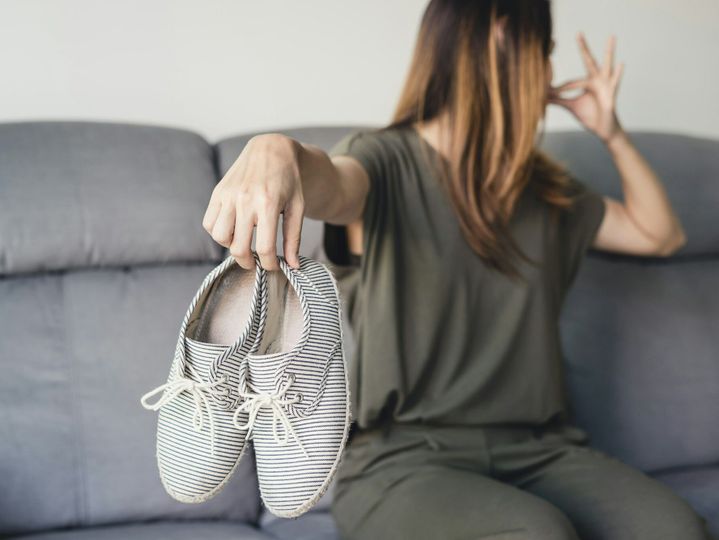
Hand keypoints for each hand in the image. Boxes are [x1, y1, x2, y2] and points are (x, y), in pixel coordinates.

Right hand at [202, 134, 303, 270]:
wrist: (272, 149)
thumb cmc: (289, 179)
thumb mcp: (297, 207)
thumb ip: (294, 238)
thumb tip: (293, 266)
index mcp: (268, 205)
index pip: (264, 249)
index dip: (269, 264)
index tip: (273, 267)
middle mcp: (245, 200)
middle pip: (238, 247)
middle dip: (248, 262)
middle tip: (255, 262)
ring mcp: (228, 195)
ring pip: (220, 237)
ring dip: (231, 246)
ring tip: (243, 242)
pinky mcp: (218, 192)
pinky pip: (209, 223)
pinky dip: (218, 232)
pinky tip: (233, 229)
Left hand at [549, 32, 624, 144]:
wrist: (604, 129)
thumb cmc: (590, 115)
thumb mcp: (571, 106)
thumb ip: (558, 99)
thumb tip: (542, 96)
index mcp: (587, 83)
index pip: (570, 81)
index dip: (559, 89)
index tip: (550, 94)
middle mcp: (597, 80)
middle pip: (588, 61)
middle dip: (583, 48)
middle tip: (578, 33)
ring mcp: (605, 86)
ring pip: (606, 66)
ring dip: (609, 52)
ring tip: (611, 36)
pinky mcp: (611, 95)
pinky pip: (615, 83)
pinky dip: (618, 74)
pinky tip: (621, 63)